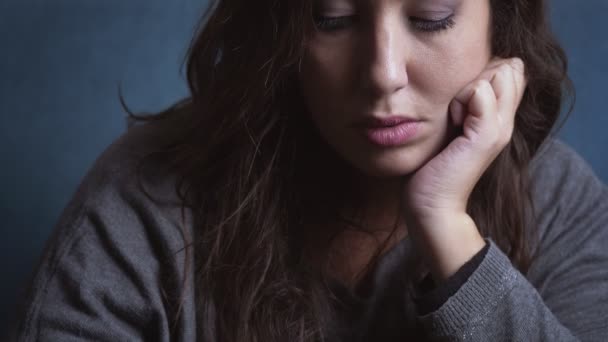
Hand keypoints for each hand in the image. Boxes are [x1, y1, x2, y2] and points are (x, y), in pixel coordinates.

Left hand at [403, 57, 526, 279]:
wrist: (433, 204)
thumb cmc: (434, 167)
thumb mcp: (451, 127)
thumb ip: (462, 105)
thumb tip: (464, 80)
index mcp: (500, 117)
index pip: (512, 68)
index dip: (484, 71)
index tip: (460, 101)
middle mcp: (507, 121)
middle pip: (508, 66)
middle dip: (477, 75)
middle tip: (457, 109)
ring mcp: (500, 128)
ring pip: (497, 72)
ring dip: (467, 87)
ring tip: (455, 117)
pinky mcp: (486, 135)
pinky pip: (480, 90)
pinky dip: (461, 99)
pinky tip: (453, 122)